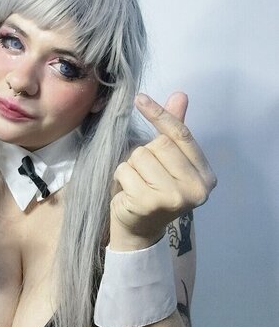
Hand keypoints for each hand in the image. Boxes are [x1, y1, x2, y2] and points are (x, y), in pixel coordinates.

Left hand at [110, 92, 216, 249]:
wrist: (138, 230)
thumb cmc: (154, 191)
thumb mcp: (168, 161)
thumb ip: (174, 131)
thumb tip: (180, 95)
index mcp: (206, 176)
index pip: (182, 136)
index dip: (160, 114)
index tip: (140, 98)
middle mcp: (196, 189)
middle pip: (160, 144)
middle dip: (145, 153)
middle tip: (146, 174)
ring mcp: (173, 198)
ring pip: (140, 156)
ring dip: (131, 166)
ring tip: (138, 184)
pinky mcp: (148, 203)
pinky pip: (125, 170)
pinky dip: (121, 176)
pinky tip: (128, 192)